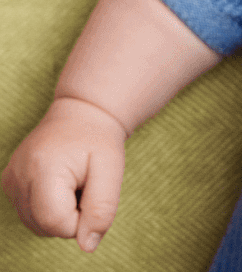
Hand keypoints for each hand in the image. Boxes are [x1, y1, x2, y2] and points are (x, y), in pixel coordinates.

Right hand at [2, 95, 127, 252]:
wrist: (82, 114)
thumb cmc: (99, 140)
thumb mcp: (112, 171)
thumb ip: (101, 210)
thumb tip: (87, 246)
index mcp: (42, 169)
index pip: (56, 223)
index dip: (81, 219)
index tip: (92, 192)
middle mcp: (17, 176)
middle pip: (44, 226)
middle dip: (71, 216)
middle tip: (85, 185)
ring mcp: (9, 180)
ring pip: (36, 224)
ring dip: (61, 212)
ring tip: (73, 182)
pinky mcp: (9, 183)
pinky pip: (30, 213)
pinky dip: (49, 206)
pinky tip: (60, 183)